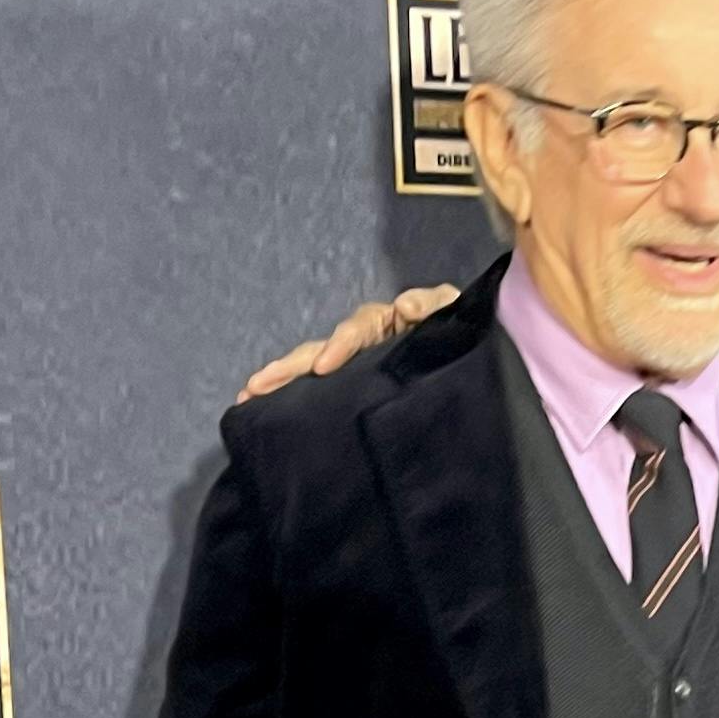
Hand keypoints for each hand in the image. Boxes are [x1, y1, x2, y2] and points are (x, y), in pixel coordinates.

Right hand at [237, 287, 459, 401]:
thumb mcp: (452, 311)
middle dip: (288, 368)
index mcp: (384, 324)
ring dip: (282, 382)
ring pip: (314, 370)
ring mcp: (359, 366)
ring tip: (249, 396)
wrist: (470, 354)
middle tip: (256, 385)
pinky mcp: (360, 390)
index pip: (355, 331)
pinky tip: (270, 412)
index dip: (339, 345)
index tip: (324, 365)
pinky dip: (298, 399)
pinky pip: (326, 394)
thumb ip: (434, 305)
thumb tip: (406, 307)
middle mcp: (363, 343)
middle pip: (319, 351)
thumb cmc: (460, 329)